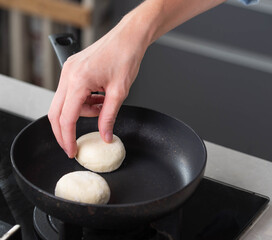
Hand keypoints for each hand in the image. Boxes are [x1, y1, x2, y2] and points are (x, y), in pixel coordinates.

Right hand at [48, 16, 149, 157]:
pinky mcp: (73, 69)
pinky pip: (72, 92)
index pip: (66, 118)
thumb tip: (105, 135)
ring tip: (103, 107)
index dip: (68, 138)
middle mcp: (68, 74)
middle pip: (56, 112)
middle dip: (64, 131)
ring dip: (82, 112)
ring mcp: (69, 70)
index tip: (72, 151)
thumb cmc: (125, 57)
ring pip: (66, 103)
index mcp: (78, 80)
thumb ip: (109, 116)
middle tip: (74, 144)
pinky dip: (84, 102)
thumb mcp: (119, 92)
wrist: (128, 37)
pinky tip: (100, 98)